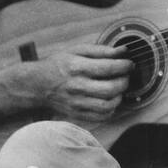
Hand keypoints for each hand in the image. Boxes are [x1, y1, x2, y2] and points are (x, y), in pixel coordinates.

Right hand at [0, 43, 132, 122]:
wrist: (37, 85)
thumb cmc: (58, 65)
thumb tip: (123, 50)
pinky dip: (111, 109)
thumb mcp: (76, 51)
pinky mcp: (77, 114)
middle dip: (125, 81)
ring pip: (108, 105)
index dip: (125, 66)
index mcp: (77, 67)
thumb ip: (101, 50)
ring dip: (120, 96)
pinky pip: (102, 116)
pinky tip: (109, 100)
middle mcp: (77, 86)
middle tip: (125, 76)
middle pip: (111, 88)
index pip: (109, 68)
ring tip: (118, 89)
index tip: (130, 64)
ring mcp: (77, 103)